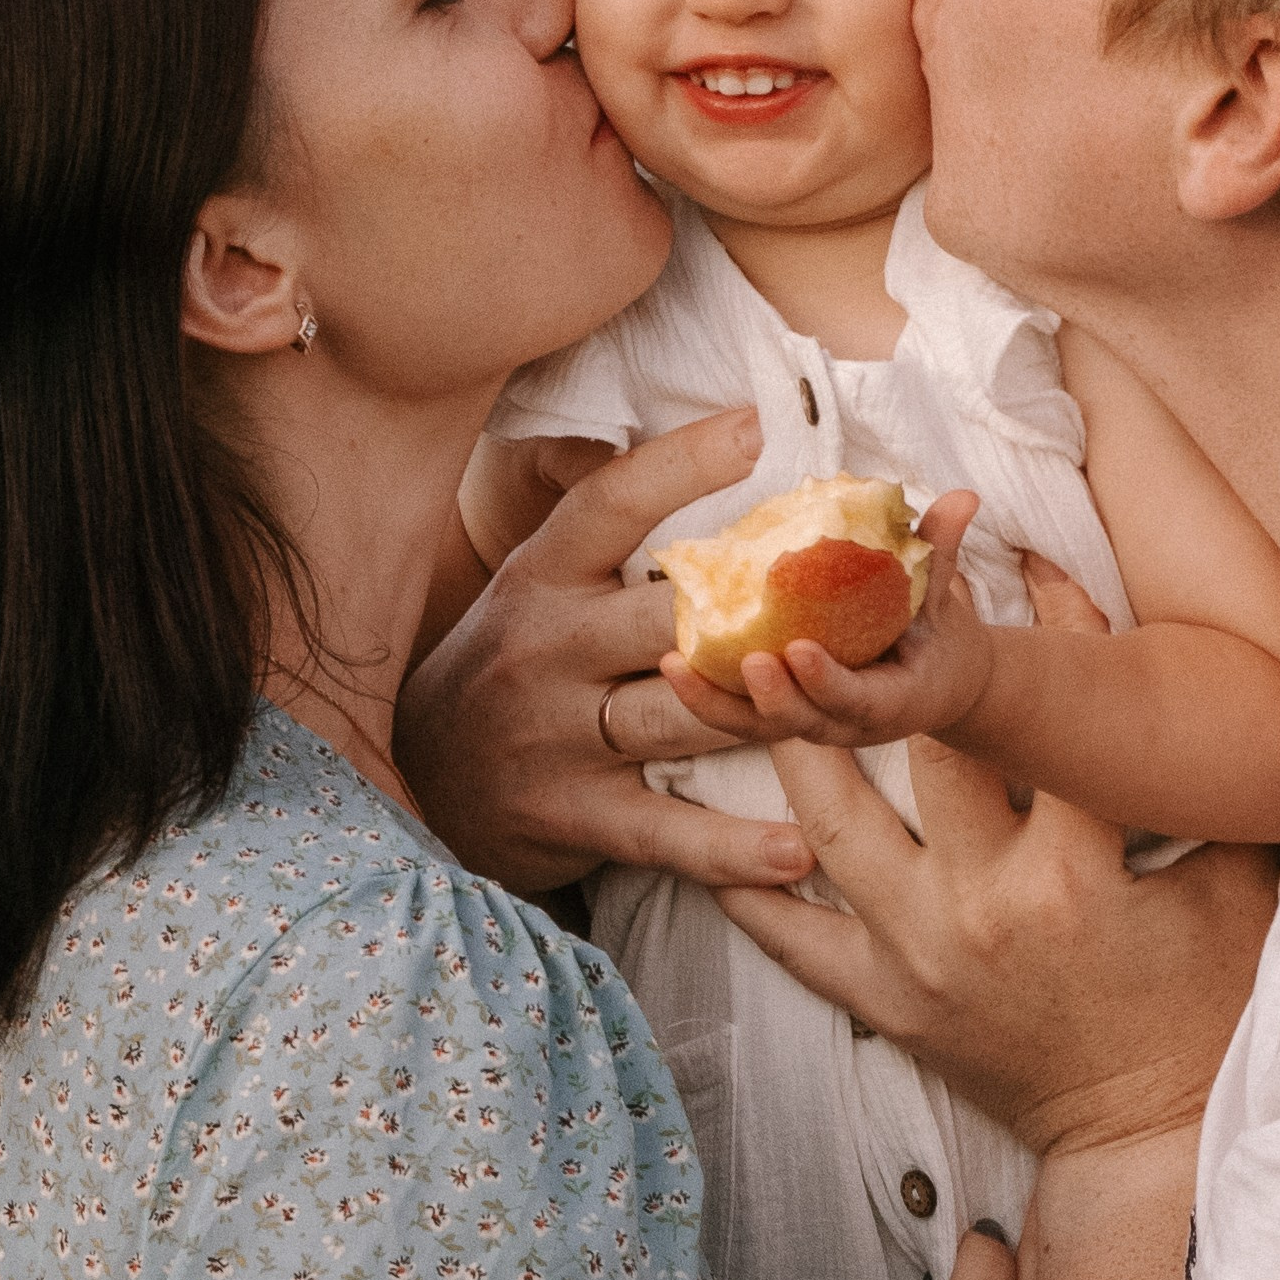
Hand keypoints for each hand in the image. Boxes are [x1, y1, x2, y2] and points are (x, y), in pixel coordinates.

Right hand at [396, 412, 819, 895]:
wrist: (426, 778)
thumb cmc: (511, 658)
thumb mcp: (530, 578)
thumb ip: (595, 516)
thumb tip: (684, 433)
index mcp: (541, 576)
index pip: (608, 505)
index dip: (680, 465)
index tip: (756, 428)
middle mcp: (547, 647)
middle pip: (666, 617)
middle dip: (759, 606)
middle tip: (852, 587)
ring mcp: (559, 735)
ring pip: (684, 717)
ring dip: (769, 711)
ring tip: (853, 700)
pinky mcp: (575, 815)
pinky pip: (666, 831)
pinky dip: (732, 848)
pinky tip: (797, 851)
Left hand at [659, 493, 994, 751]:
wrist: (937, 686)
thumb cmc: (938, 638)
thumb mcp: (946, 600)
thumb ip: (942, 552)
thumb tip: (963, 495)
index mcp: (893, 702)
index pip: (858, 700)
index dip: (828, 681)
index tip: (800, 650)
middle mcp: (847, 725)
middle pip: (801, 724)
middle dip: (771, 697)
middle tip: (745, 660)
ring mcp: (810, 724)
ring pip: (757, 727)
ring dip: (713, 702)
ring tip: (676, 664)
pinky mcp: (783, 715)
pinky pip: (739, 713)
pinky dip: (705, 693)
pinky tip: (674, 658)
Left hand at [718, 562, 1279, 1154]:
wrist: (1146, 1140)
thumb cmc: (1201, 1011)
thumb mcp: (1234, 889)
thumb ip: (1207, 789)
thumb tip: (1223, 681)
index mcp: (1076, 870)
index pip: (1044, 719)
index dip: (1038, 627)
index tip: (1008, 555)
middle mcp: (986, 905)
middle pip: (921, 750)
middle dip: (891, 658)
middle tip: (851, 581)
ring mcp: (924, 958)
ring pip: (832, 828)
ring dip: (792, 746)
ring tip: (754, 673)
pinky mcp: (888, 1005)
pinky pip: (799, 942)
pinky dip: (754, 890)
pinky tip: (715, 836)